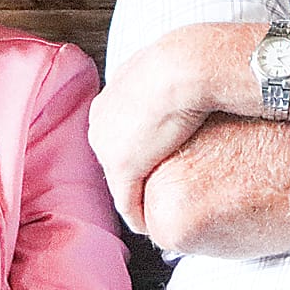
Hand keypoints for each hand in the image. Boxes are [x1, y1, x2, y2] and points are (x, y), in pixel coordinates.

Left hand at [91, 31, 214, 224]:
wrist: (186, 67)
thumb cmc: (188, 62)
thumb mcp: (167, 72)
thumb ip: (162, 89)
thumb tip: (179, 92)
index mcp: (109, 101)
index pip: (119, 137)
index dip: (140, 153)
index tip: (156, 164)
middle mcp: (100, 125)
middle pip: (116, 161)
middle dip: (136, 178)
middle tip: (156, 193)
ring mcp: (109, 148)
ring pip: (120, 185)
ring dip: (138, 198)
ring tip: (157, 212)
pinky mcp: (124, 169)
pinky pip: (129, 204)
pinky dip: (140, 217)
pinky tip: (153, 226)